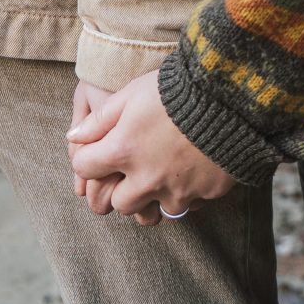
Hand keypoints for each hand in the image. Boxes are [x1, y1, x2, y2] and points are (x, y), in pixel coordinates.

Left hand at [66, 70, 237, 223]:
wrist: (231, 96)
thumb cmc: (176, 89)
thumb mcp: (132, 93)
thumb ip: (100, 119)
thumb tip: (73, 137)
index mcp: (123, 151)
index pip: (84, 170)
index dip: (87, 159)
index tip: (97, 151)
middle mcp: (145, 179)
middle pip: (116, 204)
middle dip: (117, 190)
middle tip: (128, 171)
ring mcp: (175, 191)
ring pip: (149, 214)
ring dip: (148, 200)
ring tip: (157, 176)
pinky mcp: (202, 196)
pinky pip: (184, 206)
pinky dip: (181, 195)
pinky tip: (187, 172)